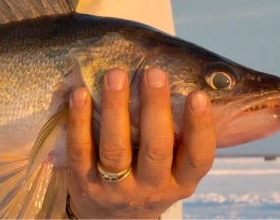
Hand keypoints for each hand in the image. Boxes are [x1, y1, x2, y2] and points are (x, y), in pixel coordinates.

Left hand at [65, 68, 214, 218]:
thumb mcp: (173, 169)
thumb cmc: (149, 178)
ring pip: (116, 148)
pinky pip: (80, 150)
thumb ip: (179, 137)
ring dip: (115, 108)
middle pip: (155, 149)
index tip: (199, 95)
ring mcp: (115, 189)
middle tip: (154, 73)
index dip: (200, 128)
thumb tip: (187, 79)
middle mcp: (151, 188)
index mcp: (181, 182)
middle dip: (155, 108)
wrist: (113, 219)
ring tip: (115, 75)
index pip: (197, 158)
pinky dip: (79, 120)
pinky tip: (79, 94)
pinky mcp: (84, 183)